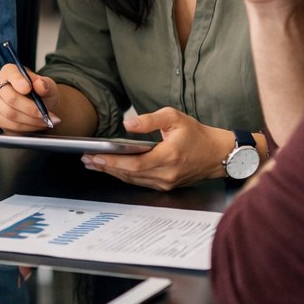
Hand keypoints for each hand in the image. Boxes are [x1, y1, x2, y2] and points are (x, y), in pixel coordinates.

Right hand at [0, 63, 59, 131]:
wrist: (36, 106)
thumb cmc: (41, 94)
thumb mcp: (49, 87)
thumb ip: (46, 84)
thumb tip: (41, 85)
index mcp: (9, 71)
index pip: (11, 75)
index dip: (19, 82)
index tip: (28, 89)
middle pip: (11, 98)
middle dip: (31, 109)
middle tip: (45, 115)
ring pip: (10, 113)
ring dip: (30, 120)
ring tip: (44, 122)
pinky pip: (8, 124)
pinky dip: (24, 127)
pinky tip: (35, 125)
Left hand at [80, 108, 230, 190]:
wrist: (217, 153)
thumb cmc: (196, 134)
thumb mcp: (173, 117)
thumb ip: (148, 120)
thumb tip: (127, 124)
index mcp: (169, 156)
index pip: (134, 164)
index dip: (112, 161)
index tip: (94, 156)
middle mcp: (167, 173)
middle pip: (129, 174)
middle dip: (106, 166)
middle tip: (86, 159)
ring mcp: (167, 182)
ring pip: (133, 180)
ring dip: (112, 172)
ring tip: (93, 163)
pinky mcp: (167, 185)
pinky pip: (141, 181)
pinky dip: (125, 175)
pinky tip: (113, 168)